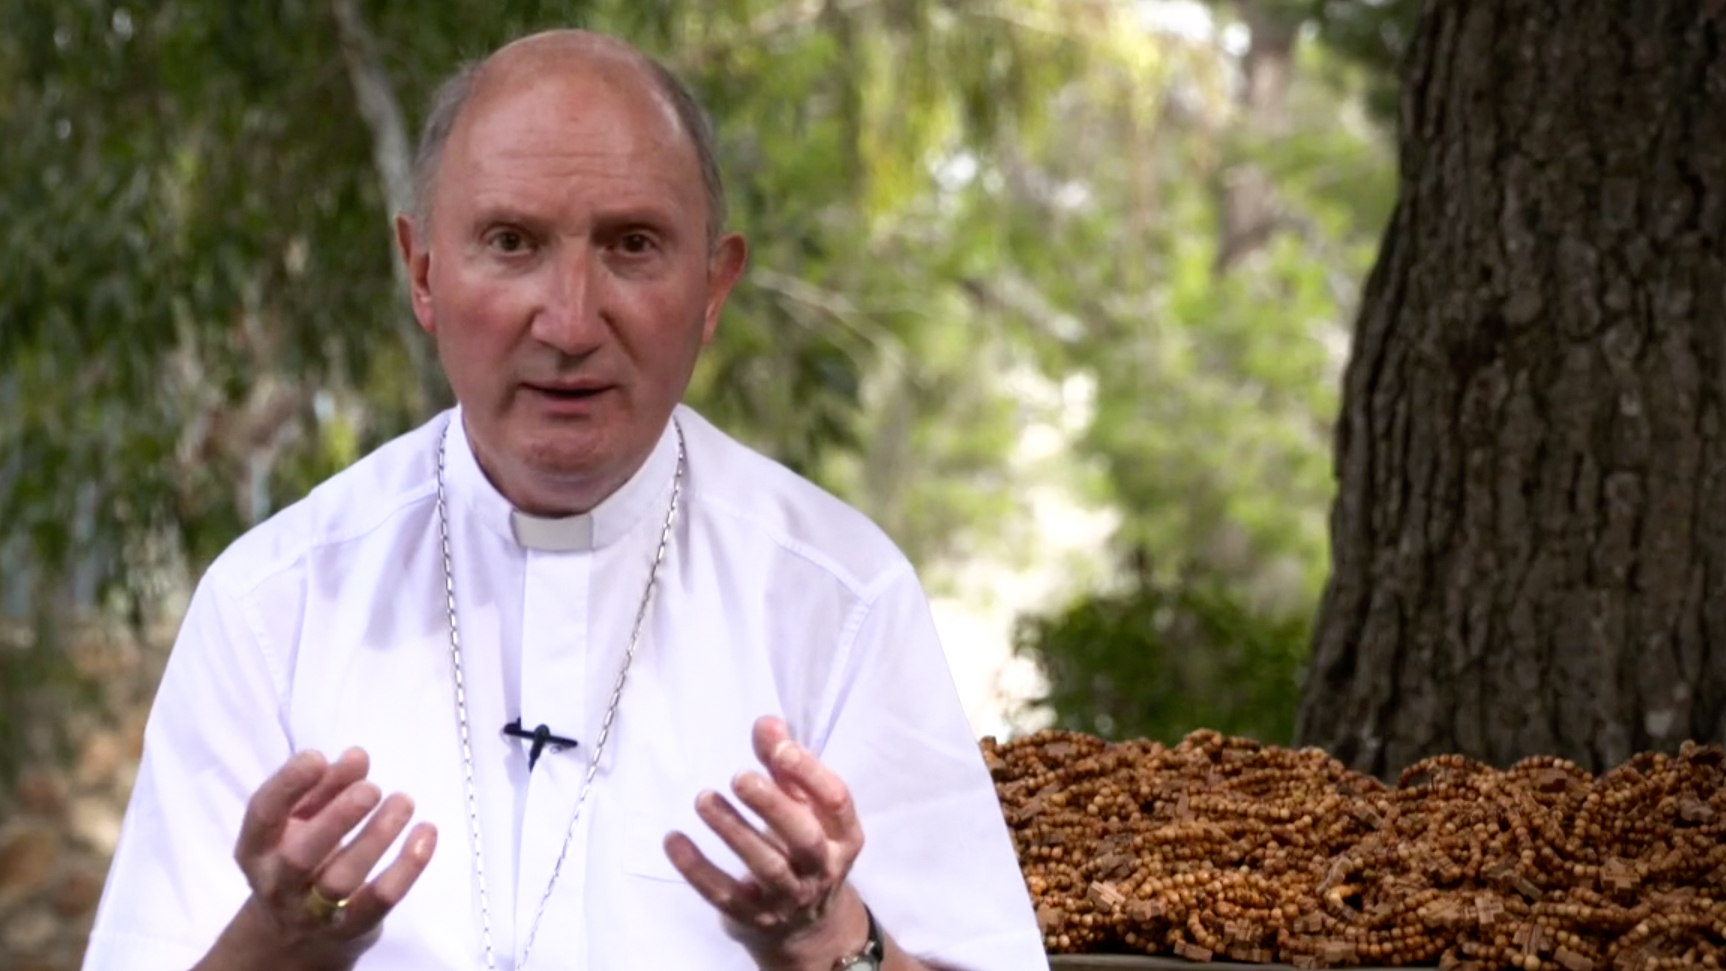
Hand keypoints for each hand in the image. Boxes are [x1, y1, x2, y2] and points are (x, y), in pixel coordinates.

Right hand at [219, 747, 436, 970]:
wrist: (297, 933)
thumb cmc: (302, 856)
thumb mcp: (302, 820)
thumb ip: (326, 786)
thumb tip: (357, 757)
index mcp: (257, 848)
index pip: (263, 815)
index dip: (288, 784)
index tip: (319, 757)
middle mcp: (277, 884)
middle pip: (299, 857)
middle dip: (336, 818)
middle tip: (370, 788)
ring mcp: (312, 912)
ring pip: (341, 881)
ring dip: (376, 837)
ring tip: (403, 802)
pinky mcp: (352, 927)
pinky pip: (380, 899)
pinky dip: (408, 866)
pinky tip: (425, 832)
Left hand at [664, 716, 870, 970]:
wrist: (807, 928)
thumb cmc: (803, 847)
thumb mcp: (804, 808)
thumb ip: (784, 765)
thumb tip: (766, 724)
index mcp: (844, 836)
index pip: (836, 801)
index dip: (809, 773)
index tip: (779, 749)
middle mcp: (822, 869)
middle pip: (803, 838)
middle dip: (772, 806)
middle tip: (739, 777)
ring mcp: (789, 898)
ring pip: (764, 866)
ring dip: (733, 831)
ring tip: (704, 799)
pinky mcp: (754, 917)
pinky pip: (724, 893)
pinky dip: (697, 868)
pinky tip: (674, 840)